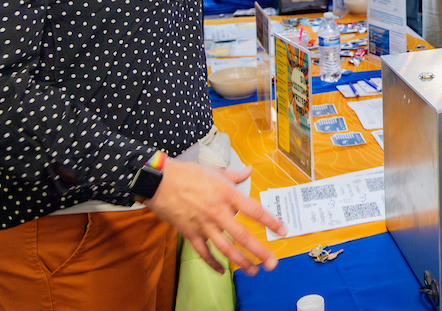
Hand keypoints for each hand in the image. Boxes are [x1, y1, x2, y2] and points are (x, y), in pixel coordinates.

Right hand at [144, 160, 285, 275]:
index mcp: (227, 194)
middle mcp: (218, 212)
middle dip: (260, 252)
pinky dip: (213, 263)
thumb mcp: (215, 170)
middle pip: (243, 236)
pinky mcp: (190, 233)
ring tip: (253, 271)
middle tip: (272, 263)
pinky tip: (222, 271)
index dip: (271, 221)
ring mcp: (204, 225)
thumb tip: (249, 170)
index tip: (282, 230)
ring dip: (241, 262)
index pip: (255, 210)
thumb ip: (235, 175)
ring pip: (225, 248)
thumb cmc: (188, 173)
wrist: (159, 181)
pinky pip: (203, 252)